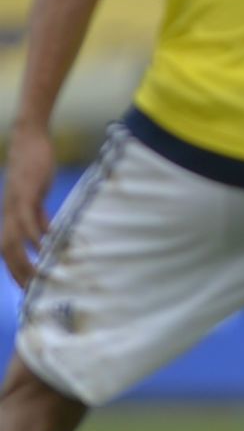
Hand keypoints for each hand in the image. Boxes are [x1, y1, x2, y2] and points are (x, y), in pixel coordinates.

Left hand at [2, 127, 55, 287]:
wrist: (28, 140)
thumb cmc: (34, 166)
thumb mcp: (37, 197)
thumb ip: (40, 218)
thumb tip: (48, 238)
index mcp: (10, 216)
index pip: (8, 249)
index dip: (15, 269)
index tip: (27, 286)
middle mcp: (8, 214)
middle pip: (7, 251)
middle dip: (18, 272)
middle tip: (32, 289)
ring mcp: (15, 205)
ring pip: (14, 240)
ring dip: (25, 260)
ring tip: (39, 276)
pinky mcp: (27, 194)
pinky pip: (29, 220)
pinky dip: (36, 236)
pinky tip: (46, 247)